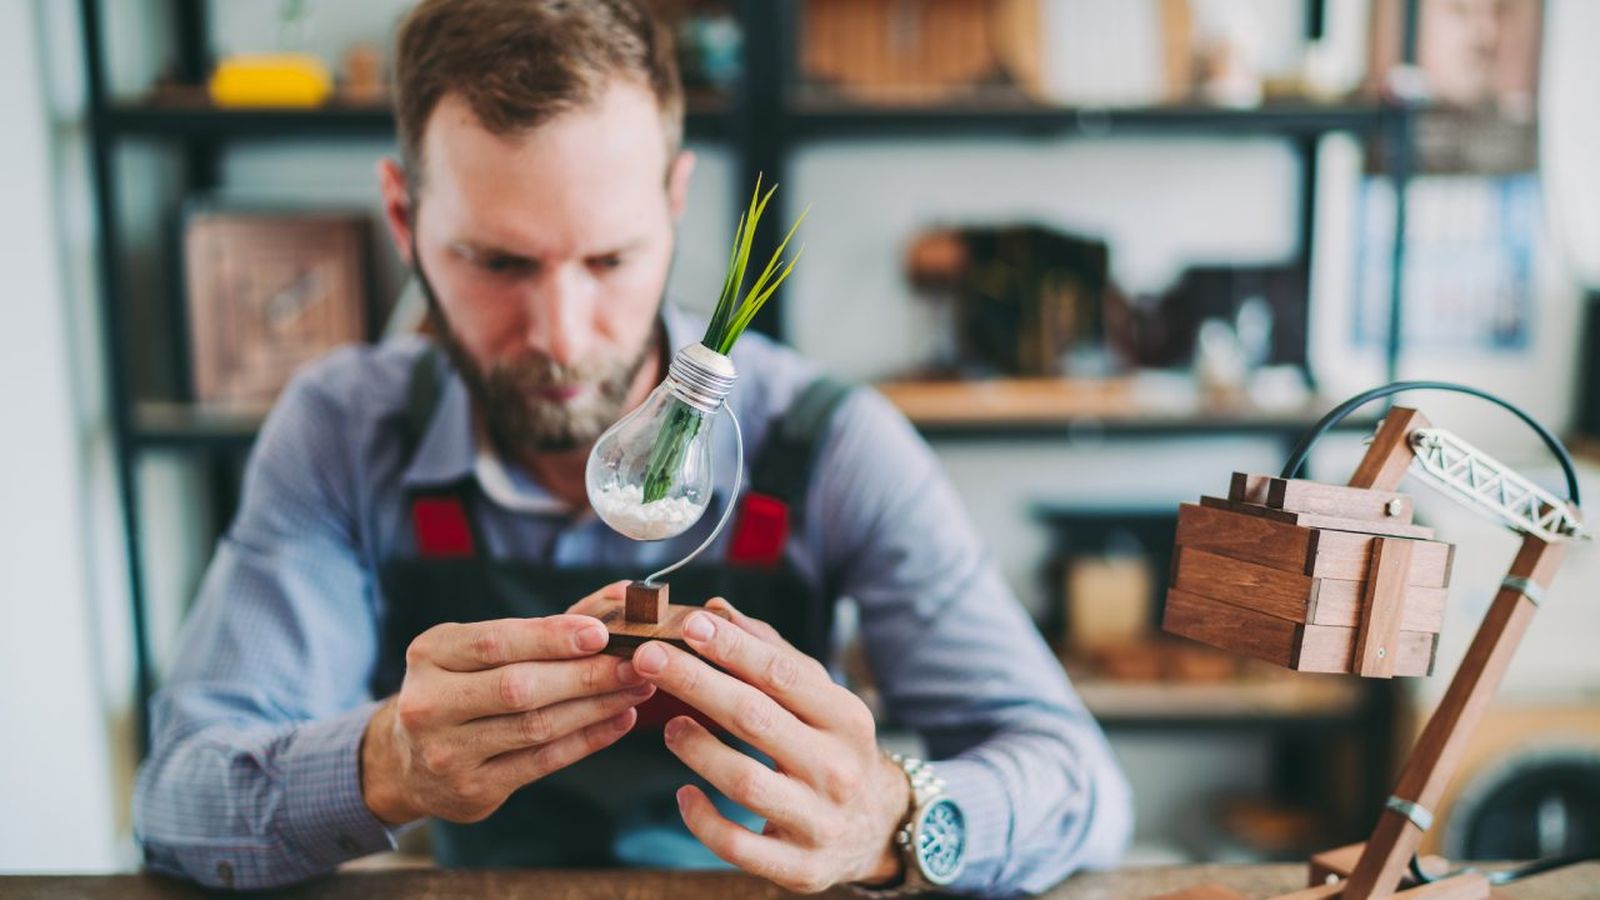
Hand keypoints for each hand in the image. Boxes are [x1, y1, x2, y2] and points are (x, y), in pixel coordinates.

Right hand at [361, 581, 655, 824]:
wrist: (407, 761)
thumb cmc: (460, 687)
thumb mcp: (476, 648)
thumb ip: (540, 628)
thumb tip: (619, 599)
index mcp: (430, 654)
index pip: (496, 642)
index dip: (551, 638)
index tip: (601, 632)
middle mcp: (429, 704)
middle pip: (519, 688)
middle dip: (586, 674)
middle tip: (637, 663)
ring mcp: (448, 753)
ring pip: (536, 727)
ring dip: (596, 706)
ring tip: (637, 687)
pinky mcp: (473, 789)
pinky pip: (542, 762)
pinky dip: (587, 739)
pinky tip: (619, 719)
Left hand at [631, 598, 910, 893]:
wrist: (879, 829)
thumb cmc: (834, 748)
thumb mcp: (821, 700)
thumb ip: (771, 654)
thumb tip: (717, 610)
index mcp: (846, 719)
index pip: (783, 675)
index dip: (733, 647)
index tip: (690, 622)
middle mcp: (837, 769)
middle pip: (755, 718)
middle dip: (697, 683)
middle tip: (649, 657)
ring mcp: (818, 821)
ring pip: (745, 782)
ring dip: (697, 749)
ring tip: (669, 726)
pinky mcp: (798, 867)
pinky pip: (738, 845)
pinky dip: (703, 820)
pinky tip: (683, 795)